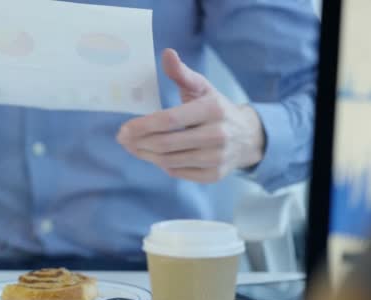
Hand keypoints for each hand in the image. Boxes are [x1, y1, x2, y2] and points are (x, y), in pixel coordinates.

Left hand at [117, 49, 264, 183]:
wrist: (248, 137)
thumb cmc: (215, 108)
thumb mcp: (202, 88)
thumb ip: (181, 73)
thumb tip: (167, 53)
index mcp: (212, 109)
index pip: (170, 120)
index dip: (143, 126)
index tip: (123, 129)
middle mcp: (217, 135)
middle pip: (166, 143)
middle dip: (139, 142)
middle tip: (122, 139)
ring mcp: (217, 157)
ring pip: (169, 161)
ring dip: (146, 155)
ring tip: (133, 146)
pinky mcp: (214, 175)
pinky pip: (179, 173)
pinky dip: (163, 166)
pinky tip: (154, 156)